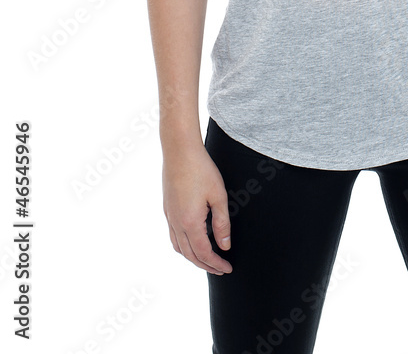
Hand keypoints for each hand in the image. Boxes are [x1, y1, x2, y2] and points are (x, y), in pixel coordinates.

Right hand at [162, 143, 232, 274]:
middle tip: (220, 269)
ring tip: (207, 259)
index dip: (216, 264)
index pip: (204, 253)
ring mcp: (169, 216)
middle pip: (190, 254)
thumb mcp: (218, 196)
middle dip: (205, 265)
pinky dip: (183, 246)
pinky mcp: (167, 208)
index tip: (228, 268)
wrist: (179, 150)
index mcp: (190, 222)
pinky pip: (173, 235)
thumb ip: (222, 223)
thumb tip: (224, 246)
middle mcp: (176, 223)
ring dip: (193, 257)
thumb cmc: (201, 169)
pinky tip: (192, 240)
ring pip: (179, 247)